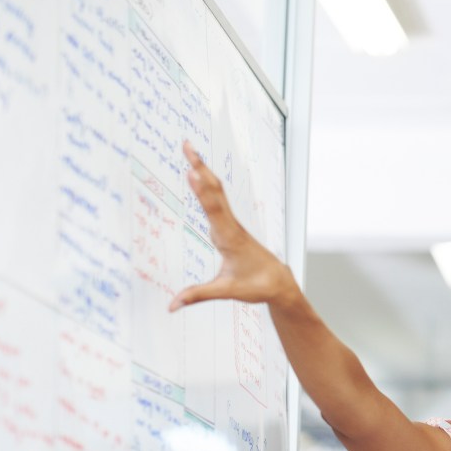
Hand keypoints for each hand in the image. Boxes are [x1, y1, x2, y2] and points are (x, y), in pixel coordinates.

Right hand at [169, 141, 293, 311]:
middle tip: (187, 145)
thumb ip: (199, 295)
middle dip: (200, 167)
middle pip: (214, 192)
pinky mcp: (229, 225)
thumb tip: (172, 305)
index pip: (214, 211)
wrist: (278, 281)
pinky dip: (207, 183)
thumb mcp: (227, 291)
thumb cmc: (256, 285)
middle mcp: (230, 226)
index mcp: (229, 239)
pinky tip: (200, 173)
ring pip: (217, 192)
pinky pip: (217, 199)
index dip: (202, 191)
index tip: (192, 172)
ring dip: (203, 170)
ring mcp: (231, 223)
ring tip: (190, 150)